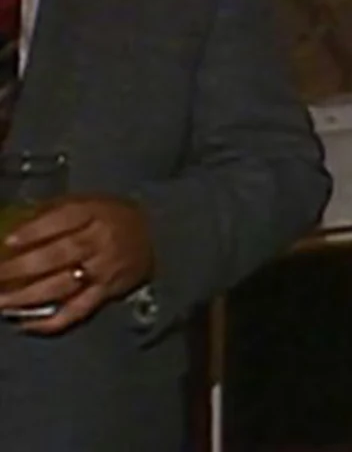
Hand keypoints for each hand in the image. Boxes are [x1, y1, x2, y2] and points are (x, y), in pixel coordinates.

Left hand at [0, 196, 154, 333]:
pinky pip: (75, 312)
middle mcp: (101, 242)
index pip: (64, 219)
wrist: (161, 236)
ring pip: (61, 287)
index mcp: (97, 213)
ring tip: (0, 303)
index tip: (8, 240)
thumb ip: (56, 211)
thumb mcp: (91, 202)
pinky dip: (48, 321)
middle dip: (20, 267)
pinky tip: (24, 323)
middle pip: (58, 255)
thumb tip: (14, 224)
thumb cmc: (116, 217)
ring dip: (25, 297)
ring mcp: (104, 271)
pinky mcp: (106, 295)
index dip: (34, 230)